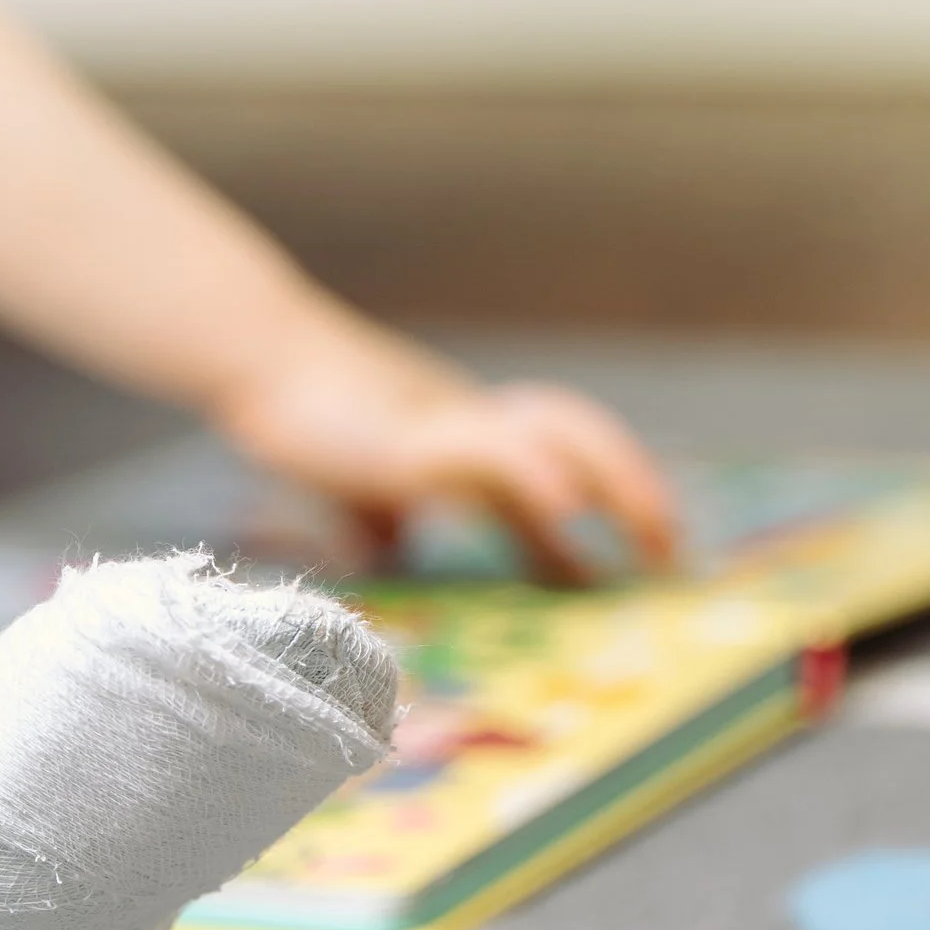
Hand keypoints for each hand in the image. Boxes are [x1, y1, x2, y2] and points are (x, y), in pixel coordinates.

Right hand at [212, 326, 678, 581]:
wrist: (258, 361)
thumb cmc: (301, 415)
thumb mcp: (358, 483)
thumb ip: (380, 517)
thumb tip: (384, 555)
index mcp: (464, 441)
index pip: (551, 472)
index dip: (600, 515)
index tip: (631, 567)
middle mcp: (474, 426)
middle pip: (579, 438)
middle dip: (634, 492)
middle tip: (671, 553)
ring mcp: (451, 424)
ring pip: (561, 431)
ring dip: (619, 479)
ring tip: (654, 530)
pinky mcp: (418, 437)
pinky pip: (496, 450)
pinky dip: (542, 475)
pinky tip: (571, 511)